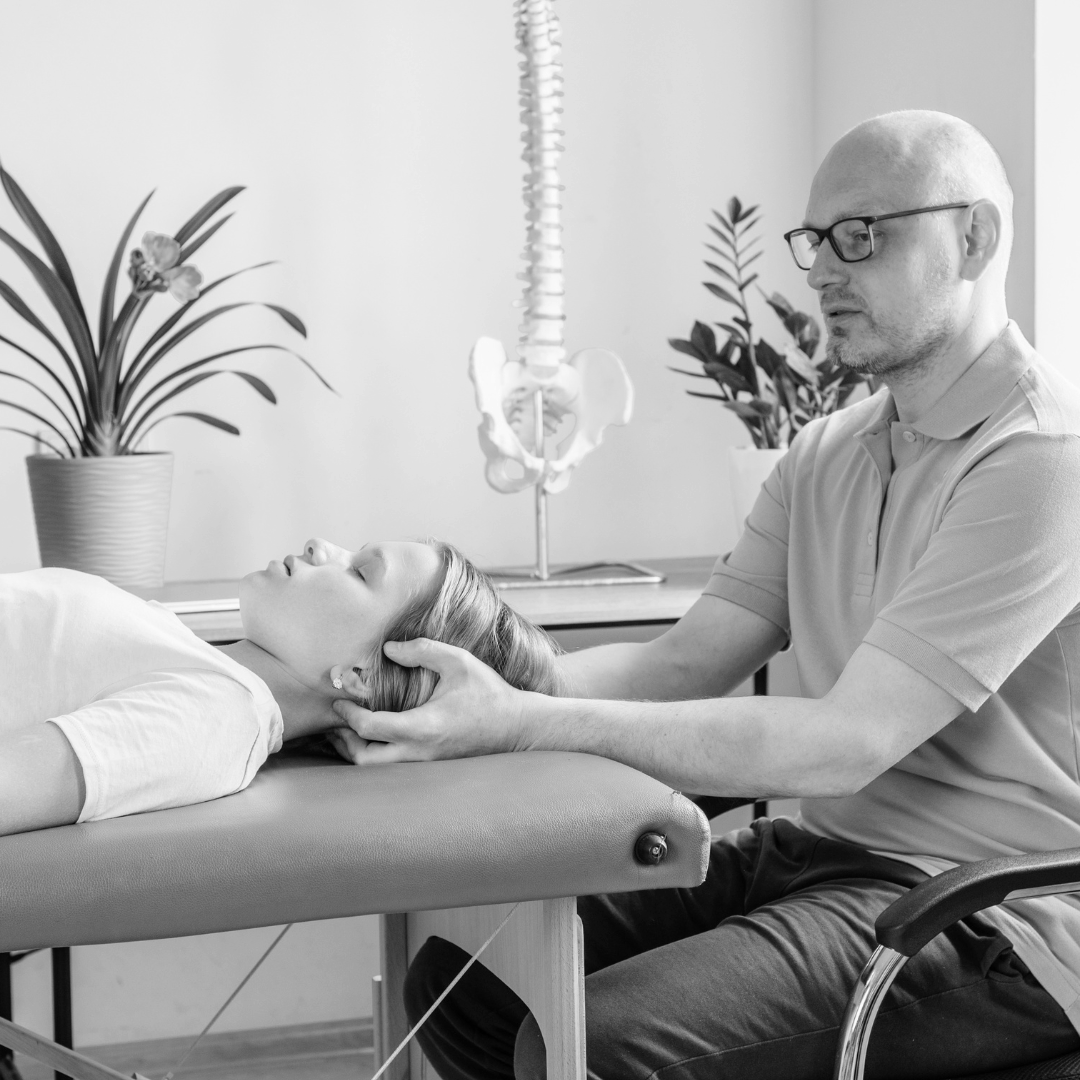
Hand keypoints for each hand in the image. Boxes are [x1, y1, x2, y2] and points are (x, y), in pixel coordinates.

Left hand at [330, 638, 529, 764]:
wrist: (518, 728)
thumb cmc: (489, 694)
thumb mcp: (459, 662)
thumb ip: (422, 650)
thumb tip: (389, 649)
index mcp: (422, 728)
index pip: (369, 727)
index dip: (347, 714)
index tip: (338, 699)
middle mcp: (419, 753)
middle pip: (364, 759)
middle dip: (344, 741)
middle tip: (336, 721)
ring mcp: (425, 765)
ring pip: (376, 769)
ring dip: (357, 751)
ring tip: (348, 731)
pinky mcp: (430, 768)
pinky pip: (391, 769)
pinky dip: (375, 755)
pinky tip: (375, 739)